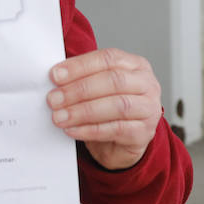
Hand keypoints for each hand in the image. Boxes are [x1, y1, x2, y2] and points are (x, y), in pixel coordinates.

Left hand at [48, 48, 161, 169]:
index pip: (108, 59)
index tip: (55, 75)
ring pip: (117, 105)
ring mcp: (149, 109)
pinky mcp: (144, 133)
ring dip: (83, 111)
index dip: (80, 66)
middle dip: (80, 90)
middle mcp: (147, 84)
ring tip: (60, 117)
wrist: (121, 145)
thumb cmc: (108, 111)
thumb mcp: (97, 89)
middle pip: (114, 81)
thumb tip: (55, 78)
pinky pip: (116, 129)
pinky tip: (72, 130)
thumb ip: (82, 79)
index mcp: (136, 65)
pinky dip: (90, 130)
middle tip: (54, 99)